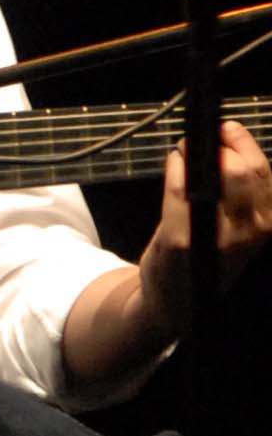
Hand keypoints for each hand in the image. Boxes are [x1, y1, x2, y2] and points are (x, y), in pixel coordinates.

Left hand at [142, 119, 271, 305]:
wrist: (177, 307)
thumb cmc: (208, 260)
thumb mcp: (242, 229)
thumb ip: (244, 195)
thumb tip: (231, 146)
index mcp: (268, 224)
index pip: (265, 171)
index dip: (244, 143)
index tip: (228, 128)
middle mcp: (251, 231)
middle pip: (242, 169)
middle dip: (219, 144)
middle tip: (202, 137)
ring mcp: (217, 236)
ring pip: (214, 175)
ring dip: (194, 153)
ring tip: (185, 150)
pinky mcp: (182, 239)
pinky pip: (179, 188)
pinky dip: (174, 167)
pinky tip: (174, 163)